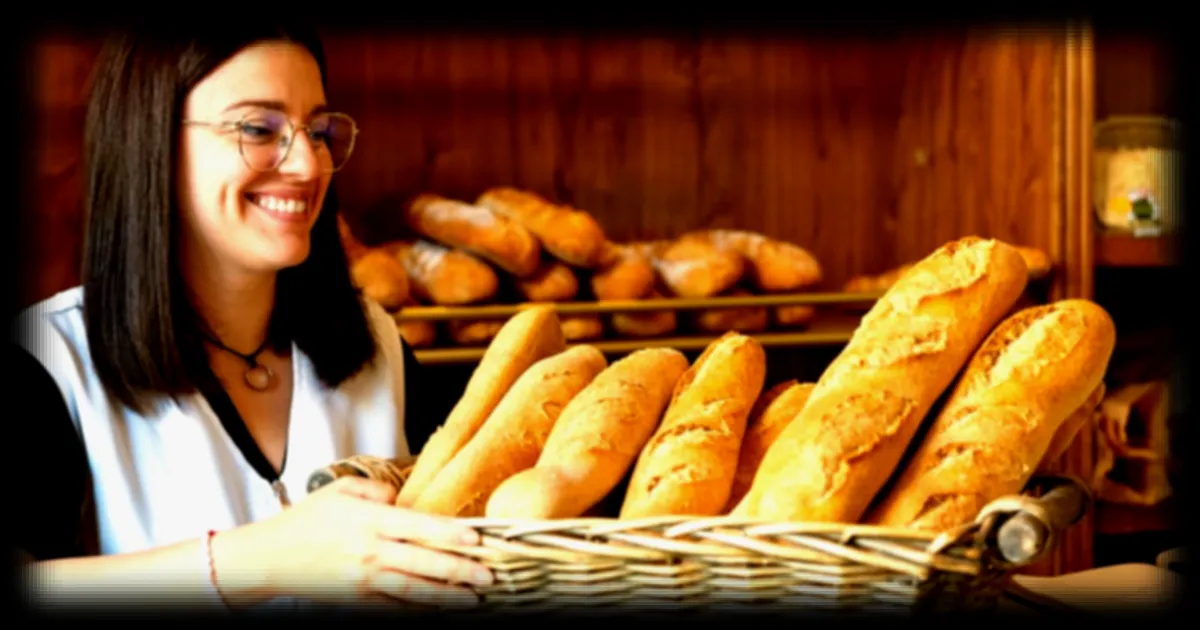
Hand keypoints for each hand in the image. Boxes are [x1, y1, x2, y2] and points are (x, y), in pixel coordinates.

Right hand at [215, 476, 492, 608]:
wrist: (271, 557)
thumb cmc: (308, 519)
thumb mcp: (341, 490)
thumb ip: (378, 491)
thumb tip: (405, 500)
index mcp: (370, 521)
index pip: (418, 526)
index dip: (449, 534)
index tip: (476, 538)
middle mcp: (371, 552)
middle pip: (423, 562)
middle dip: (459, 570)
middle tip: (490, 575)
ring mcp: (365, 580)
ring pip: (414, 590)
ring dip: (447, 596)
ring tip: (475, 599)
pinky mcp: (357, 599)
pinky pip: (394, 607)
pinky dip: (418, 611)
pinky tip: (440, 612)